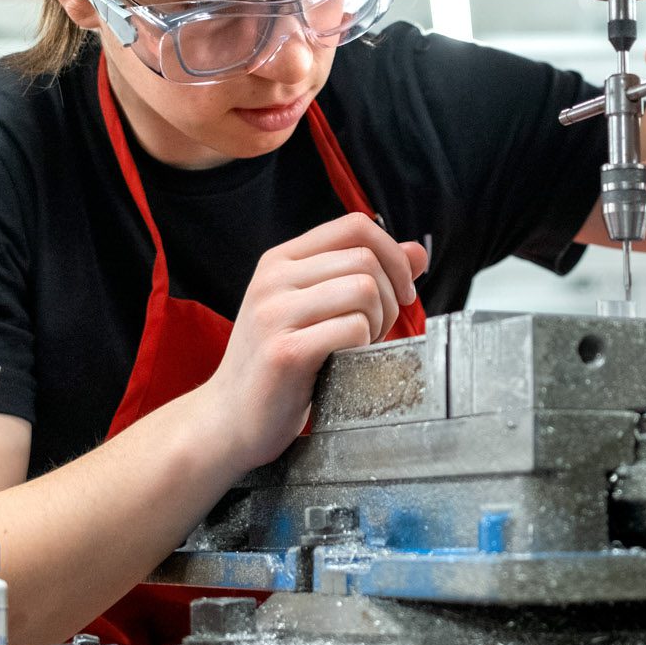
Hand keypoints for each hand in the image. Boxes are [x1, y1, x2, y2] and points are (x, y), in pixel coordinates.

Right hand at [199, 213, 426, 474]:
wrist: (227, 419)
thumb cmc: (279, 366)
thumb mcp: (317, 309)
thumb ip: (364, 276)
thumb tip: (418, 253)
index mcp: (281, 260)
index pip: (355, 225)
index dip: (392, 253)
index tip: (401, 291)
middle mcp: (273, 278)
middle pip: (366, 259)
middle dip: (390, 298)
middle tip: (378, 331)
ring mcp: (275, 313)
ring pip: (364, 290)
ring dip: (378, 323)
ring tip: (360, 347)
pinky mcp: (285, 352)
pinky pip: (353, 329)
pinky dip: (364, 348)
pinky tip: (345, 364)